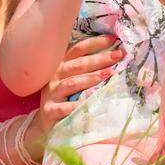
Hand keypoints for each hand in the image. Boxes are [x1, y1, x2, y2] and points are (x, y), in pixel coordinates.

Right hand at [24, 34, 124, 162]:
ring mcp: (51, 93)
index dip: (95, 43)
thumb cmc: (65, 100)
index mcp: (62, 65)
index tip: (114, 39)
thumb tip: (115, 57)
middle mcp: (55, 76)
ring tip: (107, 74)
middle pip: (78, 64)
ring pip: (71, 83)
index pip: (78, 49)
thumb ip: (88, 70)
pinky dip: (78, 105)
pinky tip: (90, 103)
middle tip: (118, 55)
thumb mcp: (74, 82)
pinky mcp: (50, 111)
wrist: (45, 125)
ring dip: (90, 78)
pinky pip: (65, 107)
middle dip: (100, 58)